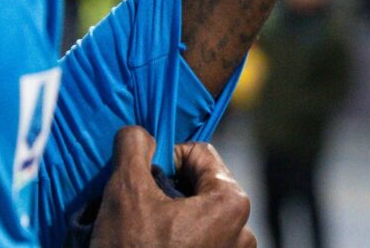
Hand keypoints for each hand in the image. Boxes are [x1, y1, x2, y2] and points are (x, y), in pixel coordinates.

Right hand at [91, 126, 255, 247]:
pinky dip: (178, 243)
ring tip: (145, 237)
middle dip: (168, 193)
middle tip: (140, 212)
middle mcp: (243, 231)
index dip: (165, 161)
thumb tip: (139, 132)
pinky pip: (199, 245)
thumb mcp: (125, 190)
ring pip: (197, 219)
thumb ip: (134, 147)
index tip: (145, 182)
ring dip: (171, 221)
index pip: (198, 154)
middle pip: (199, 188)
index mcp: (231, 201)